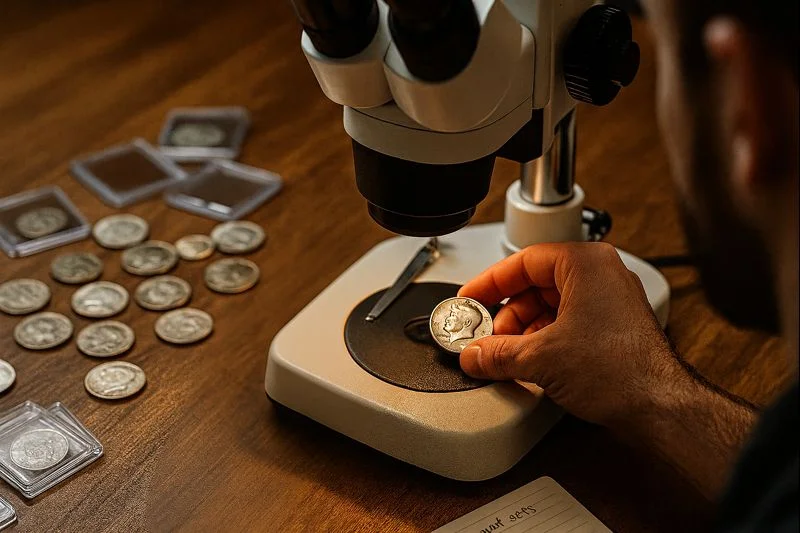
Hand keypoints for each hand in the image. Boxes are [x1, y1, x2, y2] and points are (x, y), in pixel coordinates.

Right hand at [458, 242, 689, 428]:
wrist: (660, 406)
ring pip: (550, 306)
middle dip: (507, 315)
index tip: (470, 298)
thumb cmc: (622, 370)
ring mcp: (610, 301)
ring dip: (523, 331)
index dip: (490, 283)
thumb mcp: (540, 357)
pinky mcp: (612, 327)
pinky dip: (543, 339)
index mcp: (586, 263)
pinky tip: (528, 361)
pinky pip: (567, 322)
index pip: (523, 262)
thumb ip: (497, 353)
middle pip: (535, 285)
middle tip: (485, 336)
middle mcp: (601, 275)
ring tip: (505, 354)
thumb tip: (474, 355)